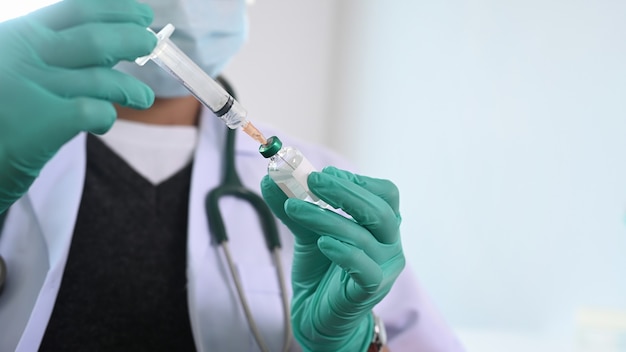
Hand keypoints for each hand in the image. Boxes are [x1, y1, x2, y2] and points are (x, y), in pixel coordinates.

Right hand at [0, 0, 156, 211]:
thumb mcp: (16, 69)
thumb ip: (58, 56)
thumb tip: (113, 49)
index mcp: (19, 37)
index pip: (75, 10)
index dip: (116, 10)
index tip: (142, 13)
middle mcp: (25, 56)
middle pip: (94, 40)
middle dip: (129, 39)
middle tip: (150, 43)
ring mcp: (34, 86)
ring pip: (100, 78)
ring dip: (129, 88)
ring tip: (143, 97)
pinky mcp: (42, 121)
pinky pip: (93, 111)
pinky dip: (106, 116)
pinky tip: (103, 121)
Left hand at [261, 166, 404, 351]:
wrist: (317, 315)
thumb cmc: (320, 269)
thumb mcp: (306, 232)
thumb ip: (294, 205)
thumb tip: (271, 178)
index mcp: (382, 225)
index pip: (385, 194)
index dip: (356, 180)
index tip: (324, 173)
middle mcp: (391, 244)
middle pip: (379, 211)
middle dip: (343, 191)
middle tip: (311, 180)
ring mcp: (385, 268)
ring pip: (362, 236)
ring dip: (325, 218)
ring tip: (294, 208)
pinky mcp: (373, 289)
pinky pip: (364, 268)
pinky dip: (344, 252)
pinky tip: (321, 243)